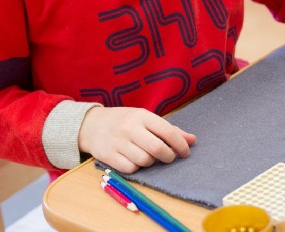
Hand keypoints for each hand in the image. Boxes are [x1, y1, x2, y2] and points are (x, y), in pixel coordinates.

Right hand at [78, 106, 195, 173]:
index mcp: (142, 116)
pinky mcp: (108, 156)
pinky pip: (131, 168)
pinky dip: (137, 168)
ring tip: (149, 156)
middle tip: (170, 157)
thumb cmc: (125, 121)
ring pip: (145, 160)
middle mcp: (130, 128)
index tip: (185, 152)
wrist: (91, 125)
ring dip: (152, 162)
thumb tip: (193, 140)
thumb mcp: (146, 119)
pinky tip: (136, 160)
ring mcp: (118, 142)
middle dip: (168, 156)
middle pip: (157, 148)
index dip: (180, 144)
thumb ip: (169, 129)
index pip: (167, 131)